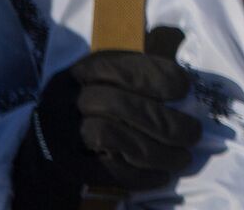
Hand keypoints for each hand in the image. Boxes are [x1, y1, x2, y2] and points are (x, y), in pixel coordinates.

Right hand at [11, 27, 201, 206]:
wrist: (50, 143)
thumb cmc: (96, 107)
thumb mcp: (111, 81)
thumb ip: (143, 76)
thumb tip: (188, 80)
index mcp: (84, 71)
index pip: (119, 67)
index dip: (155, 77)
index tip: (184, 90)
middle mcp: (68, 97)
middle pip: (117, 104)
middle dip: (164, 121)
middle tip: (193, 134)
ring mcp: (61, 131)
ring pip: (109, 136)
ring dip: (155, 151)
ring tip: (183, 159)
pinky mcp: (65, 163)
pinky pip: (102, 170)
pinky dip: (137, 175)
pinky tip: (160, 177)